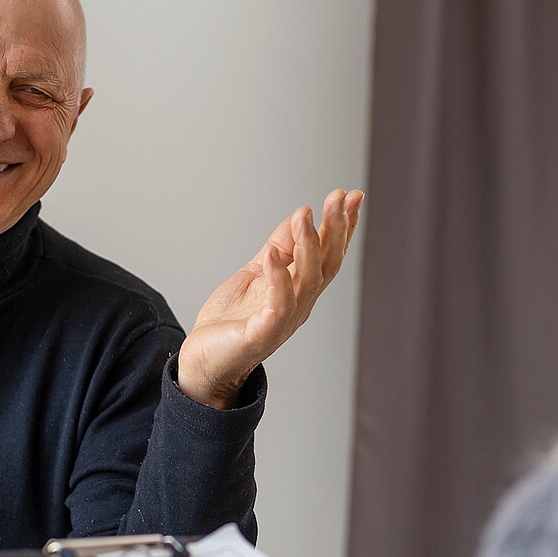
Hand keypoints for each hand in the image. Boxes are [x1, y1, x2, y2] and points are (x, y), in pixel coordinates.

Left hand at [178, 190, 364, 408]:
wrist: (204, 361)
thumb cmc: (231, 322)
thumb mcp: (256, 272)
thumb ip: (279, 247)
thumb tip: (301, 215)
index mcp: (300, 289)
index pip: (329, 253)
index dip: (344, 226)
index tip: (353, 195)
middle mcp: (300, 304)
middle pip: (327, 263)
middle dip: (336, 229)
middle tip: (339, 198)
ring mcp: (284, 320)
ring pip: (308, 280)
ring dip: (309, 246)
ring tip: (305, 216)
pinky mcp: (264, 333)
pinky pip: (279, 304)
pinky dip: (278, 278)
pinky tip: (274, 255)